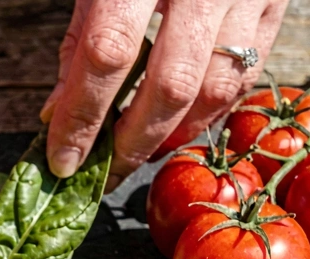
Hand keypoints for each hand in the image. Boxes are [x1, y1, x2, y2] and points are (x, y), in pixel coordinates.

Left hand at [40, 0, 288, 189]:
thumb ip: (80, 37)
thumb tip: (58, 113)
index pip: (106, 54)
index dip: (83, 117)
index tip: (62, 160)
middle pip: (171, 84)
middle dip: (133, 141)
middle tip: (104, 170)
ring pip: (219, 87)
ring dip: (176, 135)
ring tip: (140, 151)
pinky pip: (250, 71)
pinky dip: (214, 109)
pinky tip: (182, 124)